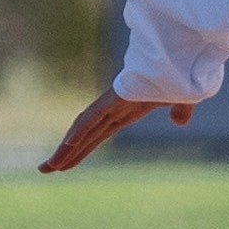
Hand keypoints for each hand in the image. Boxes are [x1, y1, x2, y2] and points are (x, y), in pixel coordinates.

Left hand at [39, 87, 193, 172]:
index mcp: (127, 110)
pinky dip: (78, 133)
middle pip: (85, 135)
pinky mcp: (114, 98)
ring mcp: (113, 102)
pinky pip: (92, 119)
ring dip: (66, 149)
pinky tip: (65, 148)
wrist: (183, 59)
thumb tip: (179, 123)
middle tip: (45, 169)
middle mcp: (115, 109)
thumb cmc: (182, 73)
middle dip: (66, 153)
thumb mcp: (182, 100)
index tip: (67, 163)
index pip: (99, 134)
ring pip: (83, 130)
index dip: (83, 149)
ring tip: (48, 168)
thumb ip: (180, 111)